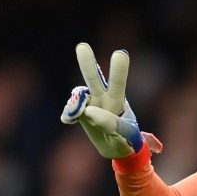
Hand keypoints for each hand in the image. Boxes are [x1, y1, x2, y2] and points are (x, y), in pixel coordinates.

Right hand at [61, 43, 156, 159]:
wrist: (117, 148)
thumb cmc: (128, 139)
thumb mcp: (127, 135)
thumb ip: (111, 123)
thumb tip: (87, 111)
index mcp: (119, 100)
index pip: (118, 83)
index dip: (119, 69)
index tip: (120, 54)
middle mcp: (103, 98)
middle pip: (94, 80)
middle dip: (88, 65)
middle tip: (82, 47)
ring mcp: (90, 105)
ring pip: (80, 94)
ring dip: (75, 101)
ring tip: (77, 116)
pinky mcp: (79, 115)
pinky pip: (70, 111)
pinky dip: (69, 115)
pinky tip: (70, 121)